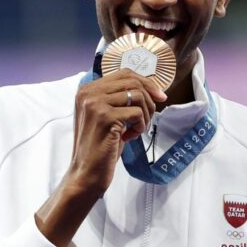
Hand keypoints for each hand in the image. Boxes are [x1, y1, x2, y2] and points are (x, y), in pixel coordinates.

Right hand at [34, 70, 166, 246]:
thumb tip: (152, 88)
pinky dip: (139, 126)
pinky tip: (129, 138)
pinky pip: (137, 113)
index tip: (160, 97)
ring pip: (137, 95)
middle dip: (149, 98)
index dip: (146, 83)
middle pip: (132, 81)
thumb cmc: (100, 146)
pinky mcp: (104, 117)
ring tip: (136, 130)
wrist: (86, 172)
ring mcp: (95, 103)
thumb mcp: (108, 116)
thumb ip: (120, 99)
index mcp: (87, 89)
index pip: (124, 73)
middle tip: (149, 117)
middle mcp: (88, 92)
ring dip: (144, 115)